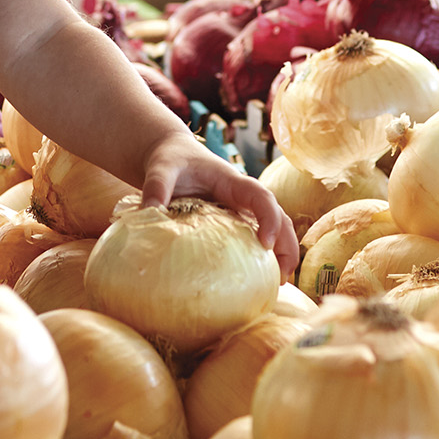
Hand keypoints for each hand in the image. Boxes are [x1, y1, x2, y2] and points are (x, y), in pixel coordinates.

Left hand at [139, 131, 300, 277]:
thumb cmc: (171, 160)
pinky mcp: (234, 220)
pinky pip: (256, 236)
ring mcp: (242, 208)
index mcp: (232, 181)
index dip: (269, 218)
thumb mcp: (161, 169)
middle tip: (283, 275)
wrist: (172, 156)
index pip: (261, 197)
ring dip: (283, 252)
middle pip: (279, 216)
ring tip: (279, 283)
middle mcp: (244, 195)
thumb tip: (151, 212)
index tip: (266, 243)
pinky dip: (264, 255)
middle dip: (287, 243)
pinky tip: (259, 279)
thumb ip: (156, 187)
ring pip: (275, 227)